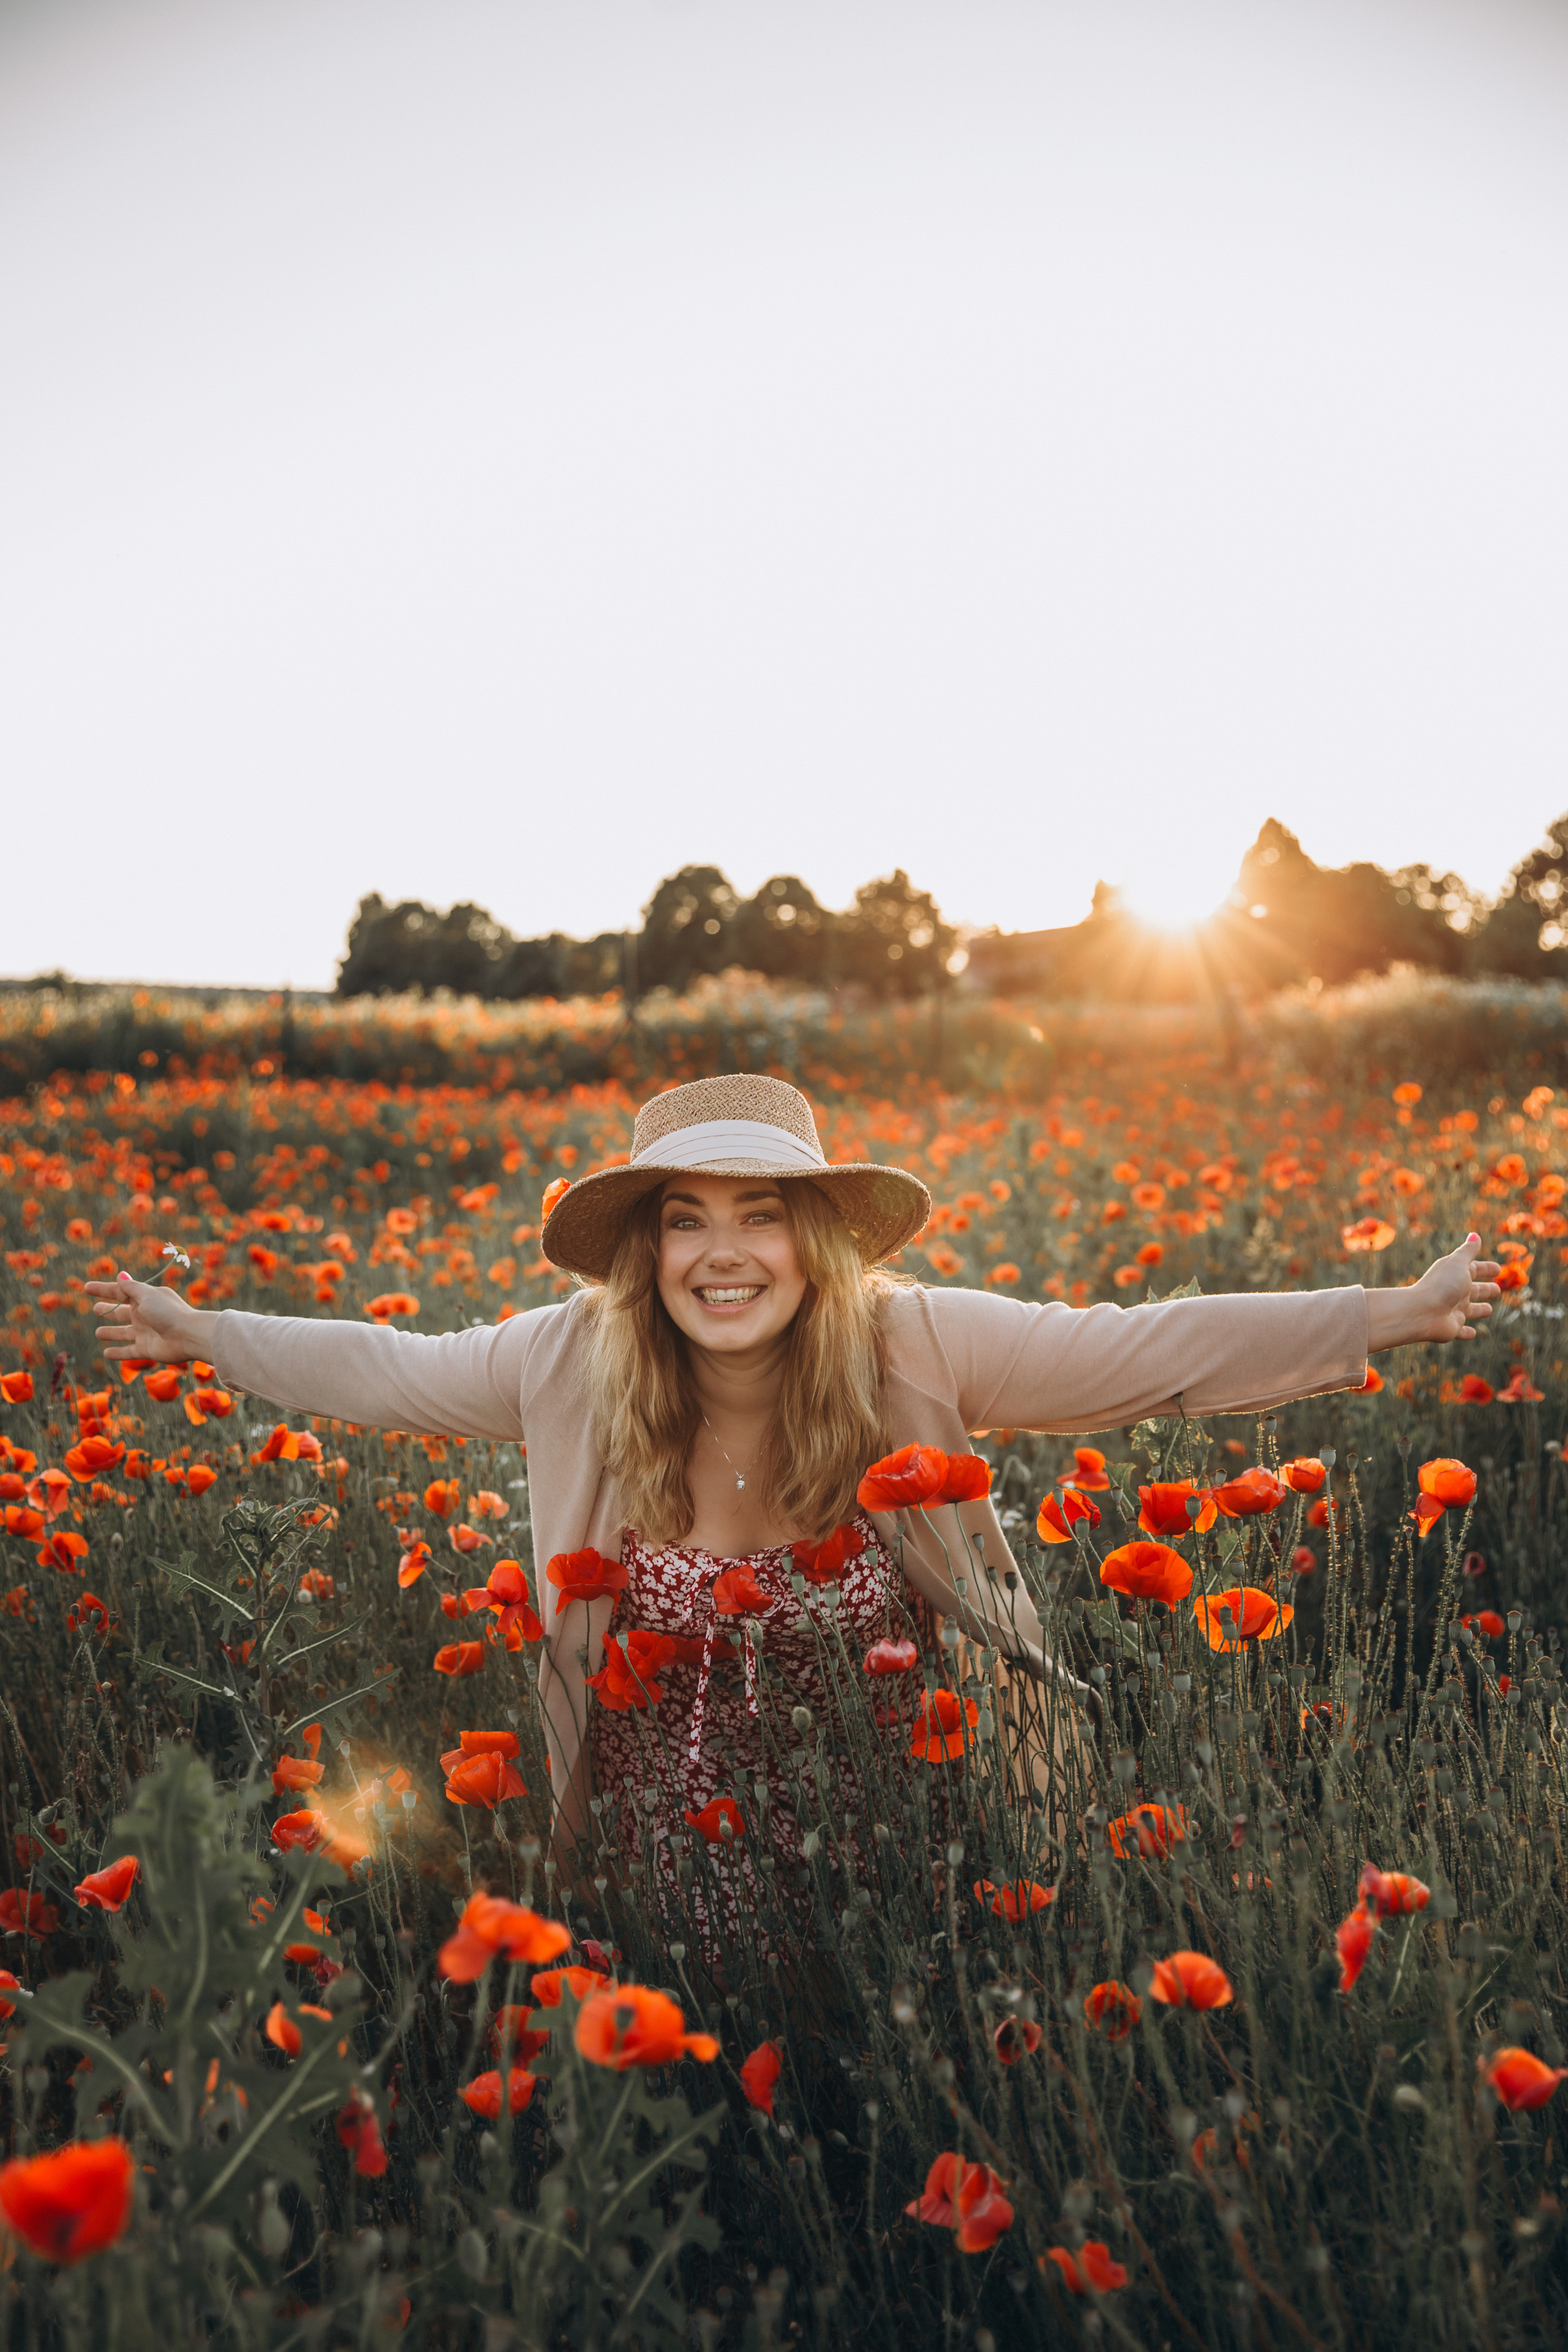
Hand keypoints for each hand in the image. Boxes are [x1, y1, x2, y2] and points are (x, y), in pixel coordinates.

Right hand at [85, 1272, 211, 1364]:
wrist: (188, 1335)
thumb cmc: (168, 1312)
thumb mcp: (147, 1295)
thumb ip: (131, 1287)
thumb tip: (120, 1275)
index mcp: (145, 1299)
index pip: (119, 1292)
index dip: (102, 1289)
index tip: (86, 1287)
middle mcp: (144, 1315)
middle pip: (121, 1312)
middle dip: (108, 1311)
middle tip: (95, 1309)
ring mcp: (145, 1332)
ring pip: (123, 1332)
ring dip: (111, 1332)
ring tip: (98, 1332)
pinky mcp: (147, 1349)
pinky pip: (128, 1351)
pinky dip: (118, 1353)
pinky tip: (106, 1354)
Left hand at [1364, 1234, 1501, 1351]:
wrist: (1423, 1312)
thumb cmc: (1442, 1285)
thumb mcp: (1458, 1264)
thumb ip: (1468, 1251)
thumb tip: (1474, 1234)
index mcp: (1457, 1275)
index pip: (1475, 1270)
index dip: (1486, 1269)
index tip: (1498, 1269)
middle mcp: (1455, 1292)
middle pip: (1474, 1290)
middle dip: (1486, 1289)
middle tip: (1497, 1289)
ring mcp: (1453, 1311)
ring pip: (1470, 1311)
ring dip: (1479, 1310)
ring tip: (1488, 1309)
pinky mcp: (1452, 1328)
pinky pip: (1461, 1331)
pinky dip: (1467, 1333)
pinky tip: (1472, 1333)